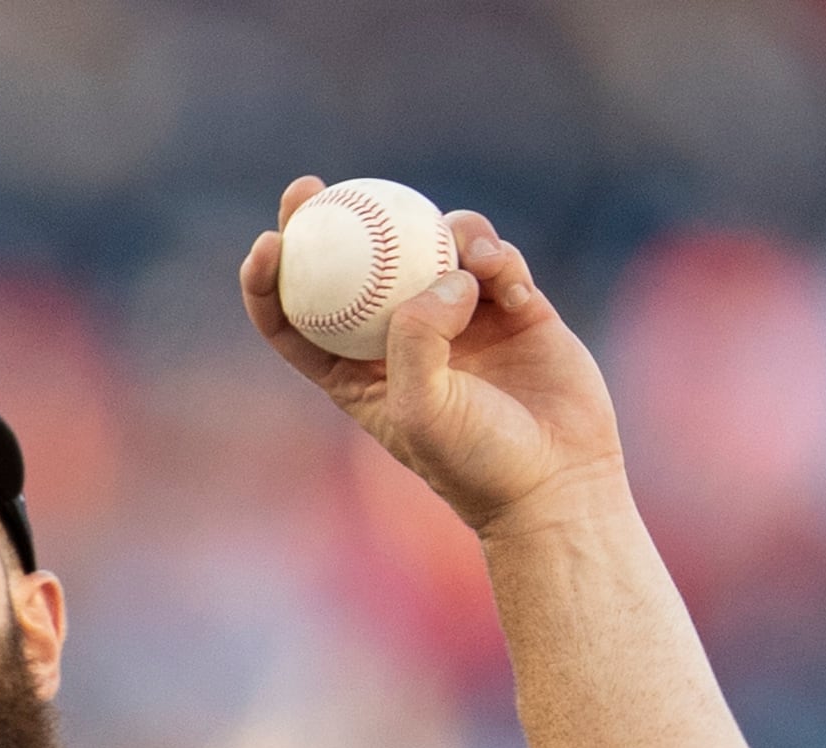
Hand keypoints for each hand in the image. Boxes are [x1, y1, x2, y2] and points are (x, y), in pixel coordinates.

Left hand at [240, 179, 625, 537]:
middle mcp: (401, 338)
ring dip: (440, 234)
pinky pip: (494, 259)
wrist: (557, 481)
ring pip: (430, 247)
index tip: (268, 243)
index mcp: (356, 373)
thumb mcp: (424, 409)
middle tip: (314, 187)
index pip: (295, 320)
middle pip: (352, 265)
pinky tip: (507, 280)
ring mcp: (457, 316)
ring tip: (466, 255)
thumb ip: (417, 339)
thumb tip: (441, 277)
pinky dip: (496, 257)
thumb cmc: (477, 462)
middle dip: (323, 218)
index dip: (270, 279)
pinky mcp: (512, 306)